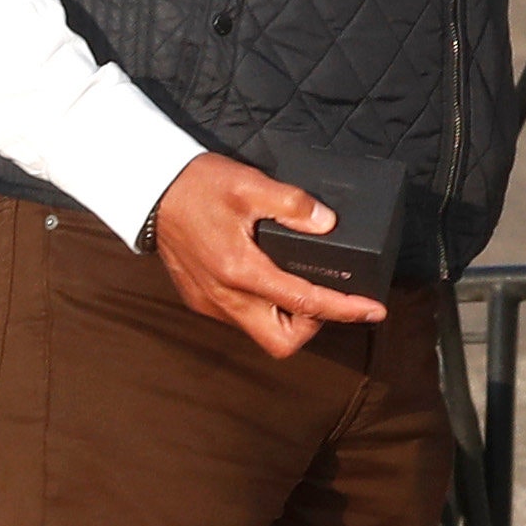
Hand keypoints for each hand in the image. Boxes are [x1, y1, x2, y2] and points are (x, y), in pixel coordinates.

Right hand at [147, 152, 385, 358]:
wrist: (150, 190)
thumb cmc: (199, 186)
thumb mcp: (249, 184)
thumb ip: (291, 204)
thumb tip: (327, 222)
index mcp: (241, 271)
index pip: (305, 303)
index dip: (346, 310)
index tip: (375, 311)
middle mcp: (225, 298)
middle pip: (281, 341)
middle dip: (313, 326)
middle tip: (328, 294)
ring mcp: (210, 303)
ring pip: (260, 332)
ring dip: (289, 316)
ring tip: (305, 283)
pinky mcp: (201, 300)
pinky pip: (242, 318)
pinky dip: (266, 307)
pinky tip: (275, 280)